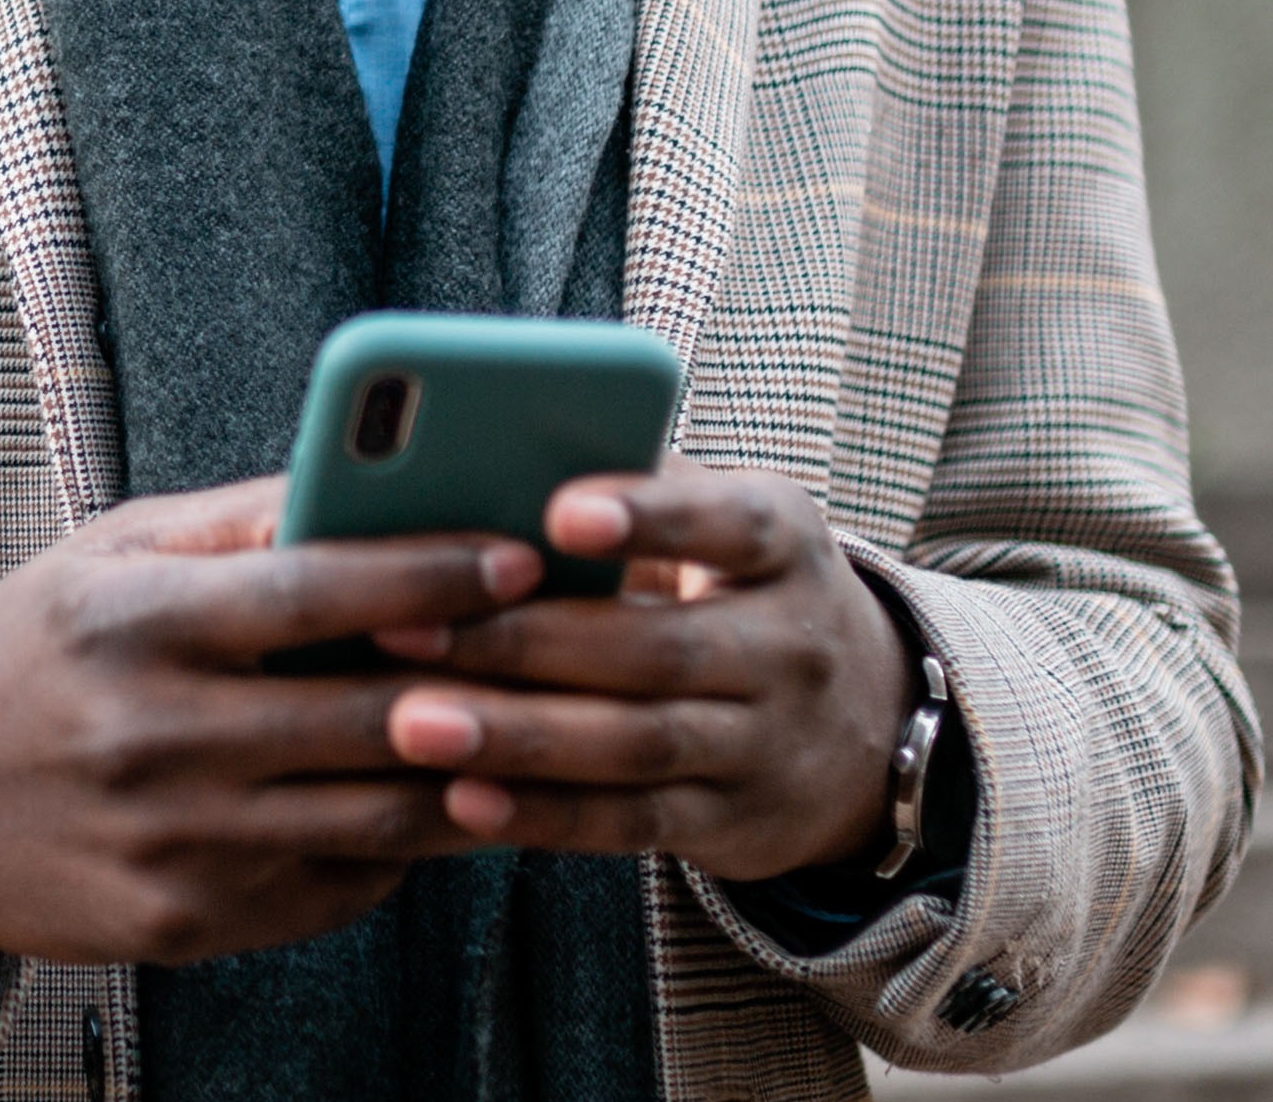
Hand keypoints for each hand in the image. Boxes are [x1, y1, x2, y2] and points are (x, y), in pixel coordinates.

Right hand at [0, 480, 542, 964]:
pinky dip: (400, 846)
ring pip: (375, 814)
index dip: (431, 573)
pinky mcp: (185, 922)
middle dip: (484, 681)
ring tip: (532, 734)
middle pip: (367, 714)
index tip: (520, 556)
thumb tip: (372, 481)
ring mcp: (172, 840)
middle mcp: (152, 734)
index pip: (314, 589)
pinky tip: (434, 806)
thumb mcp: (104, 557)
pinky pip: (337, 885)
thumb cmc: (27, 655)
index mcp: (132, 623)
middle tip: (567, 649)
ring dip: (470, 776)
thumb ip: (237, 521)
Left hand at [371, 460, 914, 883]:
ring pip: (635, 742)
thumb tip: (495, 449)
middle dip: (521, 640)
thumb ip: (637, 485)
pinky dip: (544, 815)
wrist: (868, 725)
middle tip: (404, 626)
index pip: (727, 524)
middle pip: (653, 646)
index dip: (648, 519)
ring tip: (412, 722)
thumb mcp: (726, 522)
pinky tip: (461, 797)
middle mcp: (789, 645)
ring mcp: (765, 743)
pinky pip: (629, 824)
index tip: (558, 514)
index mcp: (784, 542)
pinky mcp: (730, 823)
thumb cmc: (739, 587)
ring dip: (517, 736)